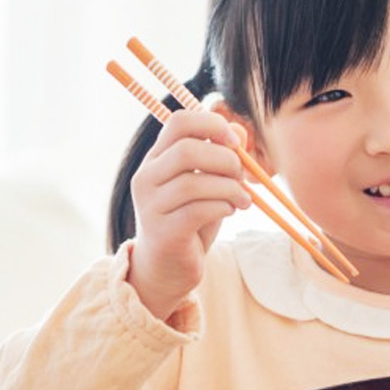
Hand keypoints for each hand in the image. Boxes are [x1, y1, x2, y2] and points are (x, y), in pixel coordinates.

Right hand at [126, 108, 253, 319]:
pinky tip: (230, 211)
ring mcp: (150, 205)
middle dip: (225, 160)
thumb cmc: (191, 220)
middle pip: (187, 150)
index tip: (236, 142)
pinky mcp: (163, 232)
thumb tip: (240, 131)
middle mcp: (146, 178)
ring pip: (193, 183)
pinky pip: (197, 210)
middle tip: (243, 176)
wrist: (168, 267)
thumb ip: (222, 156)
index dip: (212, 124)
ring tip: (243, 200)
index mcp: (156, 158)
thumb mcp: (209, 184)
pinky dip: (222, 207)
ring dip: (229, 188)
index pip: (179, 122)